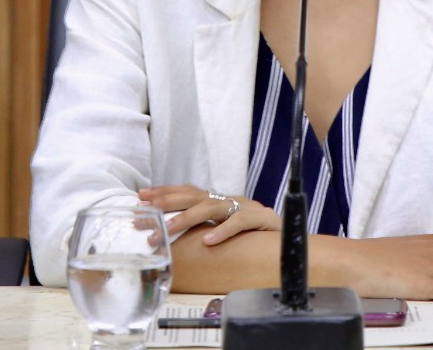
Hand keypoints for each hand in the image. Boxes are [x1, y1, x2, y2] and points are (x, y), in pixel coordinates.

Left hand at [138, 184, 280, 244]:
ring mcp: (244, 207)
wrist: (291, 237)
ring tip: (169, 229)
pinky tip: (209, 240)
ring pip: (212, 207)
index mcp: (219, 201)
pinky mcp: (260, 219)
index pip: (188, 192)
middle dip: (167, 202)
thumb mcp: (225, 227)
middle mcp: (229, 200)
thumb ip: (204, 227)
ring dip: (187, 218)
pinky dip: (223, 230)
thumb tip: (170, 233)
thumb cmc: (254, 235)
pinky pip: (239, 222)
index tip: (141, 197)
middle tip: (145, 213)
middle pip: (194, 195)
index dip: (164, 192)